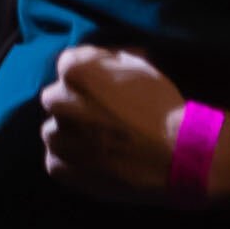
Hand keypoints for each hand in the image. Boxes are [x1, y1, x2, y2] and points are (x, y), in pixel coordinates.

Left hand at [38, 45, 199, 203]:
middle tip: (102, 116)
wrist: (175, 155)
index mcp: (76, 72)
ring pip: (54, 131)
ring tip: (99, 143)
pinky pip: (57, 161)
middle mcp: (58, 102)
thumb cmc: (162, 108)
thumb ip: (113, 61)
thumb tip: (104, 62)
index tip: (107, 86)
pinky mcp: (60, 168)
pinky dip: (72, 161)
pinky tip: (95, 162)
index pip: (69, 63)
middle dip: (74, 103)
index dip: (90, 73)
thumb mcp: (142, 69)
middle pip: (57, 97)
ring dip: (70, 134)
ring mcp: (57, 138)